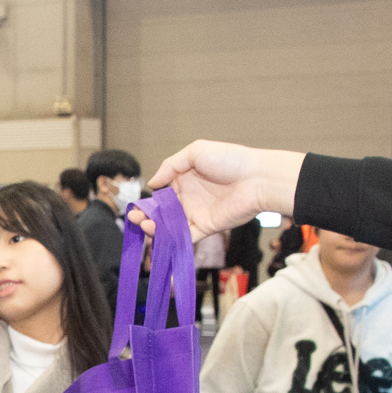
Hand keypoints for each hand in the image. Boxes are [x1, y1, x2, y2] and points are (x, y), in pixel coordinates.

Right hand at [146, 142, 305, 239]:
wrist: (256, 178)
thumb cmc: (230, 159)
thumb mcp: (196, 152)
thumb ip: (171, 165)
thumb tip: (153, 182)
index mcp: (185, 180)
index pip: (161, 193)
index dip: (148, 200)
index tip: (136, 206)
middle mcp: (189, 198)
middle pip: (162, 212)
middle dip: (146, 216)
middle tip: (135, 218)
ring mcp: (196, 214)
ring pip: (170, 226)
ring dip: (155, 228)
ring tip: (145, 225)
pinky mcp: (206, 227)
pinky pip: (185, 237)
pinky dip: (172, 240)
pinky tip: (159, 237)